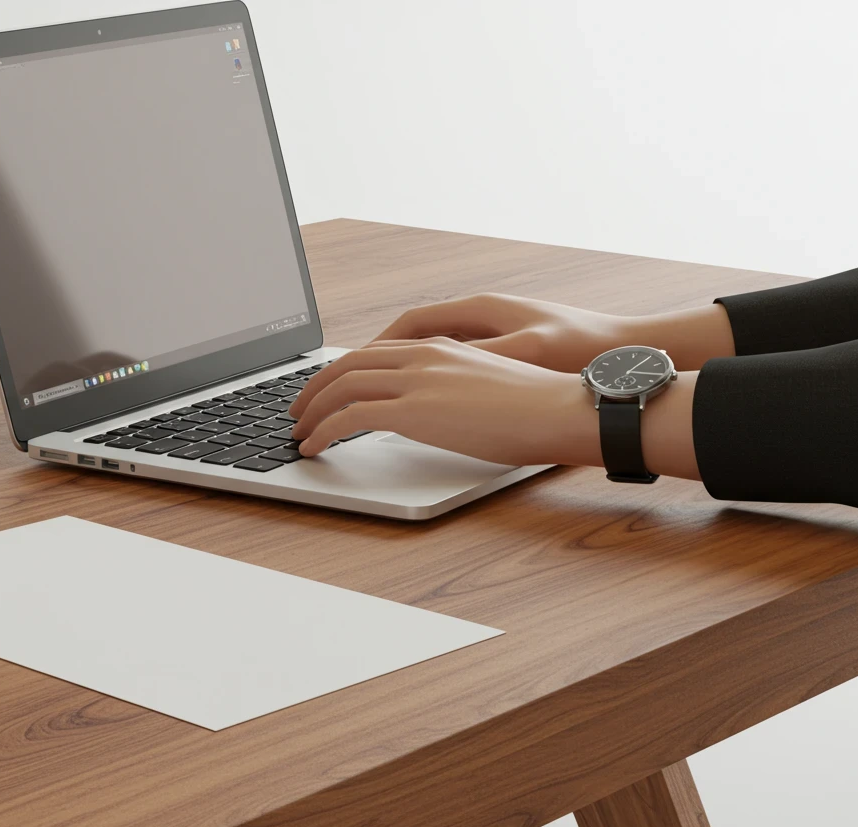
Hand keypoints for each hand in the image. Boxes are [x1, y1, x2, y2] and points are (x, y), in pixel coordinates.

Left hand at [288, 337, 601, 465]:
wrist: (559, 409)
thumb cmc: (539, 409)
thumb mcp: (489, 389)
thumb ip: (457, 392)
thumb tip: (443, 415)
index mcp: (442, 348)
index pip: (376, 351)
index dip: (344, 370)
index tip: (329, 389)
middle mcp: (423, 355)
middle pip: (349, 362)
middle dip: (315, 387)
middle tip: (299, 409)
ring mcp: (417, 380)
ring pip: (341, 385)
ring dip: (312, 410)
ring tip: (298, 433)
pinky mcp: (414, 410)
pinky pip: (349, 416)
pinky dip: (323, 431)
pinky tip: (313, 447)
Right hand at [373, 294, 736, 371]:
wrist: (624, 350)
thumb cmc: (581, 346)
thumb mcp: (526, 352)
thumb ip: (478, 360)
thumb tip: (432, 372)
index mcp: (479, 312)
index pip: (407, 325)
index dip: (371, 352)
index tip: (344, 375)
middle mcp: (479, 316)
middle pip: (407, 336)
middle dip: (368, 362)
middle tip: (337, 389)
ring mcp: (490, 332)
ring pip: (425, 349)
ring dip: (393, 370)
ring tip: (365, 397)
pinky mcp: (503, 351)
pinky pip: (448, 361)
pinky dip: (423, 379)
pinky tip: (417, 403)